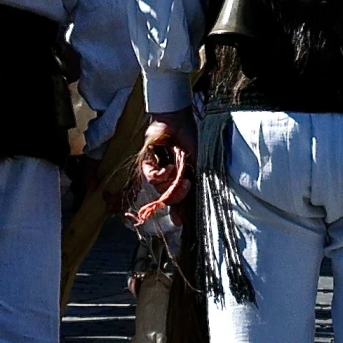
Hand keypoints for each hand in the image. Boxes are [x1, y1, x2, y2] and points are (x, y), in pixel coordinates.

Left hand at [128, 109, 196, 227]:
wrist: (177, 120)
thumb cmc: (189, 138)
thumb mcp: (195, 163)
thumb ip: (192, 184)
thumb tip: (191, 207)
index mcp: (179, 176)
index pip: (177, 196)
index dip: (178, 210)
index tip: (179, 221)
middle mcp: (167, 175)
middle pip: (167, 195)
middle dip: (176, 194)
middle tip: (186, 185)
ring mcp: (157, 169)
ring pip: (159, 188)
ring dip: (169, 182)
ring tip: (176, 171)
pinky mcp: (147, 161)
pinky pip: (150, 177)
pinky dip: (159, 174)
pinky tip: (168, 168)